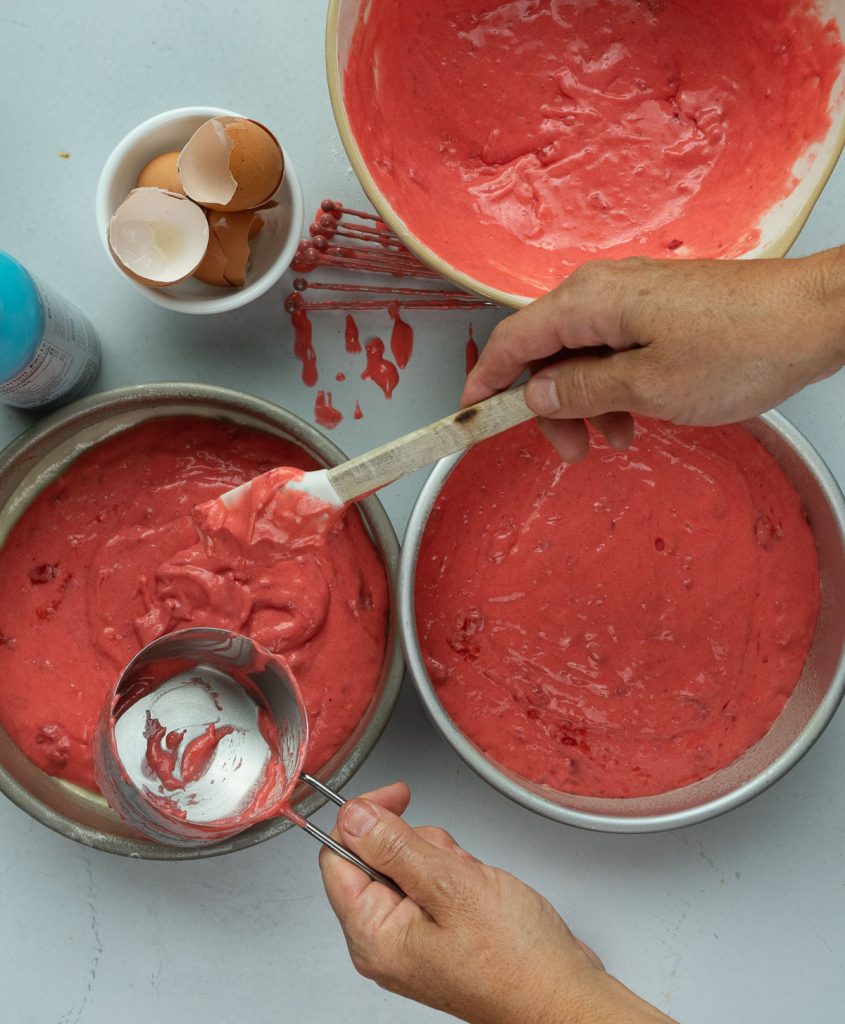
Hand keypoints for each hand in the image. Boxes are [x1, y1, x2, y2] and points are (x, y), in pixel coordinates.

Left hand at [319, 782, 675, 1023]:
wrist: (563, 996)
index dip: (364, 817)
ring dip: (443, 859)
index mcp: (373, 934)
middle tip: (452, 865)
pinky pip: (435, 882)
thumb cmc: (517, 962)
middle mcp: (385, 941)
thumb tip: (353, 817)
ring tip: (474, 884)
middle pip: (376, 856)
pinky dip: (457, 875)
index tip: (397, 796)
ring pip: (409, 864)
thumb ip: (395, 846)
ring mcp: (413, 939)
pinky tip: (480, 891)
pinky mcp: (438, 934)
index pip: (338, 855)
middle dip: (417, 844)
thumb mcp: (452, 887)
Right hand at [462, 250, 844, 460]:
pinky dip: (614, 389)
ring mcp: (632, 299)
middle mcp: (603, 292)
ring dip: (586, 404)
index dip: (485, 384)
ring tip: (616, 439)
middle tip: (569, 449)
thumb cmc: (744, 345)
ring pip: (580, 357)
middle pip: (544, 352)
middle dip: (547, 406)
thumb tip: (536, 394)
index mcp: (589, 301)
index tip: (470, 417)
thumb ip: (582, 391)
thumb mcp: (649, 385)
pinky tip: (637, 417)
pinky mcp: (656, 311)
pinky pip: (613, 352)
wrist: (815, 318)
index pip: (511, 342)